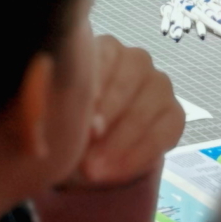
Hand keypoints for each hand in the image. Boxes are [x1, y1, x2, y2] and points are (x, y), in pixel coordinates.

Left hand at [64, 35, 184, 190]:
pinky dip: (138, 154)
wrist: (90, 155)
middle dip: (108, 111)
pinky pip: (164, 131)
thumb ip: (52, 106)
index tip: (79, 111)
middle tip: (86, 141)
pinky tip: (114, 172)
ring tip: (94, 168)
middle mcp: (136, 61)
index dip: (93, 80)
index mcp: (104, 50)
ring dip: (122, 138)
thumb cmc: (68, 125)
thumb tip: (46, 112)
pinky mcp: (174, 114)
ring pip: (150, 102)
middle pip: (130, 77)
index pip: (104, 53)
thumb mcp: (53, 114)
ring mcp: (159, 86)